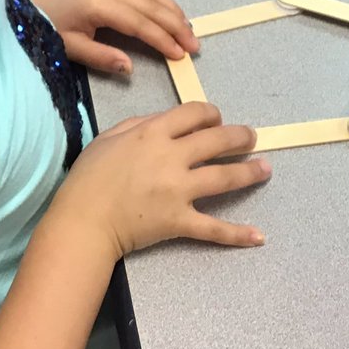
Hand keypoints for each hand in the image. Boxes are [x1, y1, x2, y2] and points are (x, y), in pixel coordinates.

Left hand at [27, 0, 198, 72]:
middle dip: (176, 26)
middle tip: (194, 46)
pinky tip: (169, 9)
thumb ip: (102, 57)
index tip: (180, 54)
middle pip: (152, 6)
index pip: (141, 23)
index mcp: (99, 4)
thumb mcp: (70, 47)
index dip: (163, 39)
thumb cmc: (48, 26)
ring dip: (173, 10)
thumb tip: (130, 68)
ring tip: (188, 30)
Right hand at [52, 102, 271, 256]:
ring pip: (223, 177)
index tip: (217, 118)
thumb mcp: (108, 137)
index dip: (210, 113)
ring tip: (266, 169)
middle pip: (216, 140)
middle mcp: (172, 157)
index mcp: (153, 133)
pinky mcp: (180, 221)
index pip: (193, 114)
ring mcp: (179, 190)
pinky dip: (237, 234)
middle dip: (239, 136)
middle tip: (252, 137)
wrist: (83, 220)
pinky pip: (213, 228)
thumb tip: (165, 120)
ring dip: (249, 172)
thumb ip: (138, 124)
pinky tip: (259, 236)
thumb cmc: (89, 177)